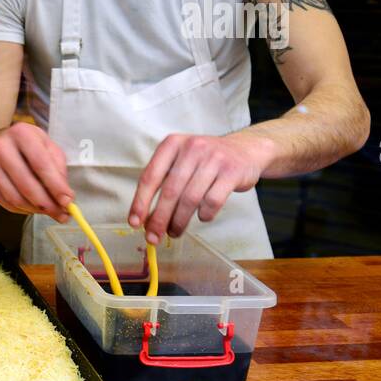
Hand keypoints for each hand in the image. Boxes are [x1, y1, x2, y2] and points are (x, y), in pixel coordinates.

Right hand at [0, 122, 71, 220]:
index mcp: (21, 133)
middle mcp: (0, 147)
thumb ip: (58, 170)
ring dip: (35, 209)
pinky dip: (22, 210)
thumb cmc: (28, 146)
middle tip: (60, 214)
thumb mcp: (47, 147)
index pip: (40, 164)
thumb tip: (65, 198)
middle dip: (46, 203)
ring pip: (15, 197)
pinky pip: (5, 203)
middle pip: (26, 184)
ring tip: (49, 211)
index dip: (55, 186)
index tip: (67, 202)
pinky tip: (33, 207)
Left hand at [130, 132, 274, 242]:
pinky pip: (212, 201)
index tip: (134, 223)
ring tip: (174, 231)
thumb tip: (144, 217)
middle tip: (153, 237)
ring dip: (179, 221)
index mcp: (172, 144)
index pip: (150, 177)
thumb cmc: (205, 161)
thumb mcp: (181, 161)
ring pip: (190, 199)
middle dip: (159, 218)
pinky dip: (205, 214)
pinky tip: (202, 217)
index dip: (140, 202)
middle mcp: (192, 148)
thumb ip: (163, 182)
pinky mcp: (232, 171)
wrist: (245, 150)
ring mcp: (213, 158)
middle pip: (169, 191)